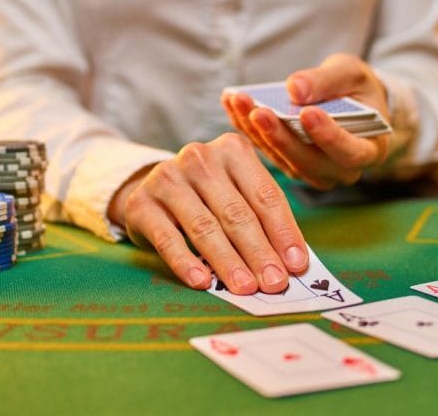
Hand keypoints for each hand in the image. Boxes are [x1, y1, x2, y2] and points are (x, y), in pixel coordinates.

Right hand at [108, 133, 309, 294]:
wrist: (151, 190)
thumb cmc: (208, 197)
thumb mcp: (237, 193)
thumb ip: (262, 219)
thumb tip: (293, 262)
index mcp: (233, 150)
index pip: (264, 195)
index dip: (283, 232)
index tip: (297, 265)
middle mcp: (199, 158)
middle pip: (236, 212)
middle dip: (259, 252)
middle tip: (274, 283)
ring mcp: (167, 177)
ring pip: (204, 226)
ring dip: (228, 261)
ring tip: (245, 288)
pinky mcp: (141, 203)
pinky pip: (167, 238)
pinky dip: (186, 262)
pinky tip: (202, 282)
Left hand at [222, 53, 389, 189]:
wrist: (348, 100)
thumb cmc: (355, 87)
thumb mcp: (350, 73)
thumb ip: (326, 81)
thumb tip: (294, 89)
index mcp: (368, 150)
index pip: (349, 152)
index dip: (328, 136)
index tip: (308, 113)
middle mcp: (338, 170)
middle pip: (307, 161)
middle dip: (280, 136)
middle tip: (259, 111)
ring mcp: (310, 171)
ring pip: (281, 157)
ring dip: (256, 130)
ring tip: (239, 101)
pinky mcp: (286, 163)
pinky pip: (265, 148)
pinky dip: (246, 126)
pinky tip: (231, 102)